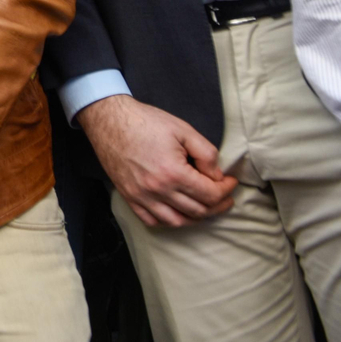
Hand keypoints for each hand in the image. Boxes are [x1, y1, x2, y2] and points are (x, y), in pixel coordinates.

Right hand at [78, 94, 236, 227]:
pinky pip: (153, 221)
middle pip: (198, 211)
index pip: (210, 194)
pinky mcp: (129, 197)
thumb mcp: (183, 129)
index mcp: (173, 172)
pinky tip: (177, 210)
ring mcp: (141, 196)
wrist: (109, 120)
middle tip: (224, 194)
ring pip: (178, 221)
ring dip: (196, 216)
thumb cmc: (146, 122)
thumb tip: (217, 175)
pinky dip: (169, 220)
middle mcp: (158, 190)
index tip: (231, 181)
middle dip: (218, 204)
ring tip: (204, 205)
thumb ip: (206, 154)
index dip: (226, 189)